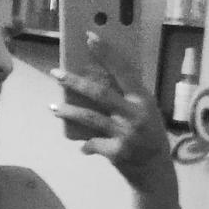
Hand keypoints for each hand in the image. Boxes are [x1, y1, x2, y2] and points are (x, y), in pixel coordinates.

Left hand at [52, 32, 172, 190]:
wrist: (156, 171)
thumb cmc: (151, 136)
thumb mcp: (147, 111)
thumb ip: (129, 97)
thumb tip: (98, 79)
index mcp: (143, 99)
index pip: (123, 70)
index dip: (106, 53)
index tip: (89, 37)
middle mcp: (135, 114)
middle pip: (100, 93)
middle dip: (75, 82)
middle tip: (55, 73)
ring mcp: (125, 134)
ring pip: (90, 118)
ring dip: (68, 112)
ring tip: (52, 108)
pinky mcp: (117, 152)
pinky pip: (93, 144)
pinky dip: (86, 144)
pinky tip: (80, 145)